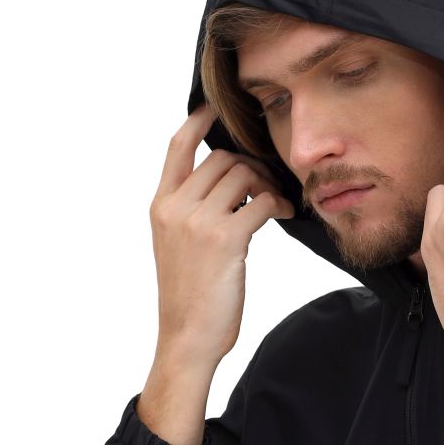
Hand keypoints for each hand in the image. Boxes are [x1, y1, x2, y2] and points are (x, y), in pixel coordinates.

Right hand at [148, 104, 294, 368]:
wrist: (187, 337)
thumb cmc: (190, 295)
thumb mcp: (177, 245)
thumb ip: (191, 211)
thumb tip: (228, 184)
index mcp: (160, 206)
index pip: (177, 147)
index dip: (198, 120)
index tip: (215, 107)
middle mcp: (174, 207)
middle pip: (222, 158)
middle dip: (251, 166)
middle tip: (266, 186)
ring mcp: (197, 222)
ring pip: (242, 174)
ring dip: (267, 184)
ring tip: (275, 204)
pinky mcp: (225, 239)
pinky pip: (261, 201)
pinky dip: (278, 203)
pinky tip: (283, 213)